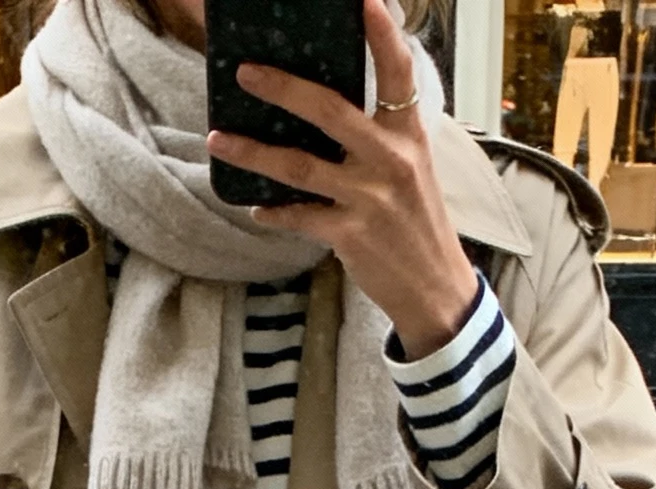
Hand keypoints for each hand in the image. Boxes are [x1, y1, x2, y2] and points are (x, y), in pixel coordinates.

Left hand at [207, 0, 479, 360]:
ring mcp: (370, 199)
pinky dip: (274, 212)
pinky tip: (256, 208)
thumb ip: (379, 136)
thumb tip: (328, 109)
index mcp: (409, 135)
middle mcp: (391, 160)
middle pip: (329, 111)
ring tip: (220, 139)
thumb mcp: (411, 168)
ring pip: (299, 167)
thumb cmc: (417, 223)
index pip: (399, 72)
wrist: (435, 288)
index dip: (381, 33)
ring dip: (254, 153)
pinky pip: (299, 217)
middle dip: (282, 88)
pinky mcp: (350, 235)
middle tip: (246, 72)